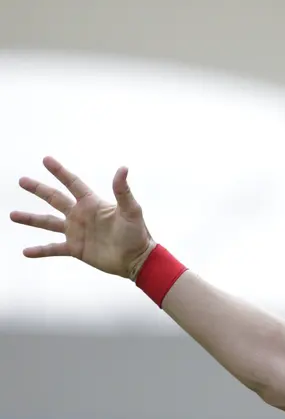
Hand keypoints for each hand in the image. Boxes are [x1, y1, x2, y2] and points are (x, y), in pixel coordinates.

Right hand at [12, 157, 154, 277]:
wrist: (137, 259)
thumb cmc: (137, 233)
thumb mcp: (131, 210)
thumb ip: (123, 191)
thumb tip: (123, 168)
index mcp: (92, 203)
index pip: (73, 183)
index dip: (60, 172)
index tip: (46, 159)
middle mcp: (81, 215)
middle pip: (55, 199)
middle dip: (38, 189)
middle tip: (21, 180)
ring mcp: (76, 232)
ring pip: (48, 223)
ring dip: (31, 219)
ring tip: (12, 215)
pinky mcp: (75, 249)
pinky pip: (53, 248)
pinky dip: (40, 250)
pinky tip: (26, 252)